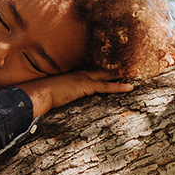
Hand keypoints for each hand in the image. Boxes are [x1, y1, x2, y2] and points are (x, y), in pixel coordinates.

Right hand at [19, 70, 134, 118]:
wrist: (38, 93)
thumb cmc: (42, 96)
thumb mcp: (52, 95)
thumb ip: (58, 97)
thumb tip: (58, 104)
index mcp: (73, 76)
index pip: (93, 73)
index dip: (104, 73)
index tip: (114, 72)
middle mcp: (81, 74)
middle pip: (103, 72)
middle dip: (116, 71)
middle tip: (130, 69)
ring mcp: (85, 78)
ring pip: (108, 77)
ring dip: (122, 76)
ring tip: (135, 75)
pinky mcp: (87, 86)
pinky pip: (107, 86)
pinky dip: (120, 86)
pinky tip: (131, 87)